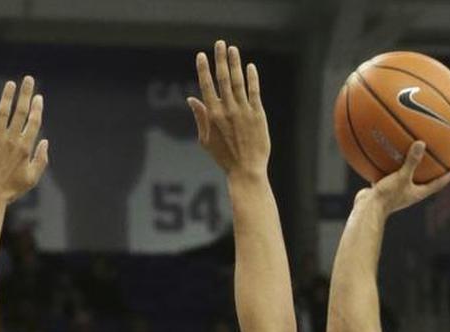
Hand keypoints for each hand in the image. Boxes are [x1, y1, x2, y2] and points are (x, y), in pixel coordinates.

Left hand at [0, 76, 48, 205]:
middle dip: (25, 94)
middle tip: (28, 80)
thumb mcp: (32, 178)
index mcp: (25, 148)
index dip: (37, 108)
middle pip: (21, 112)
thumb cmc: (11, 189)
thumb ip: (41, 159)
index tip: (38, 97)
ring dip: (8, 96)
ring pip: (3, 112)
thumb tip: (46, 141)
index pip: (34, 122)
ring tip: (11, 84)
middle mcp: (11, 140)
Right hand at [189, 40, 269, 175]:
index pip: (206, 86)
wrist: (246, 169)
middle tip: (220, 43)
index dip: (203, 69)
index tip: (201, 55)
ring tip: (233, 49)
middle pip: (222, 78)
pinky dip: (252, 78)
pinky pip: (254, 92)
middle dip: (220, 59)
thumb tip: (191, 99)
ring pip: (238, 81)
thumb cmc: (224, 157)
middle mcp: (227, 109)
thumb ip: (200, 117)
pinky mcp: (258, 114)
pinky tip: (250, 67)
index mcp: (212, 114)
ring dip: (235, 64)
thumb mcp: (206, 139)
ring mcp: (243, 110)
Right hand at [356, 141, 449, 214]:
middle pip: (426, 179)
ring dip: (412, 166)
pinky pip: (390, 173)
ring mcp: (397, 191)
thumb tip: (421, 143)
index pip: (439, 183)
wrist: (366, 209)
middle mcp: (410, 193)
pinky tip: (386, 151)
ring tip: (414, 152)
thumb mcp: (401, 177)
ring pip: (408, 176)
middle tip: (442, 159)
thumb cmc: (387, 196)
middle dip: (434, 170)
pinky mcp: (385, 188)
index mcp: (418, 193)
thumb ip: (411, 161)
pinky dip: (390, 163)